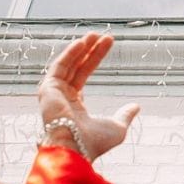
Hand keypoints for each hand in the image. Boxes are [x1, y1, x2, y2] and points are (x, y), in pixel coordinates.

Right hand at [38, 33, 139, 160]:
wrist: (76, 149)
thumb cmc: (93, 143)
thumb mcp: (116, 127)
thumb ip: (124, 115)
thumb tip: (136, 107)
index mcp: (73, 106)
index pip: (82, 75)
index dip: (94, 59)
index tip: (107, 43)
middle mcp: (60, 98)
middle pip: (75, 67)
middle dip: (89, 50)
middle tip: (102, 35)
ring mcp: (53, 94)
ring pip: (67, 65)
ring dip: (80, 49)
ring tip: (95, 34)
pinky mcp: (47, 91)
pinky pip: (58, 68)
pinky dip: (69, 55)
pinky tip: (81, 43)